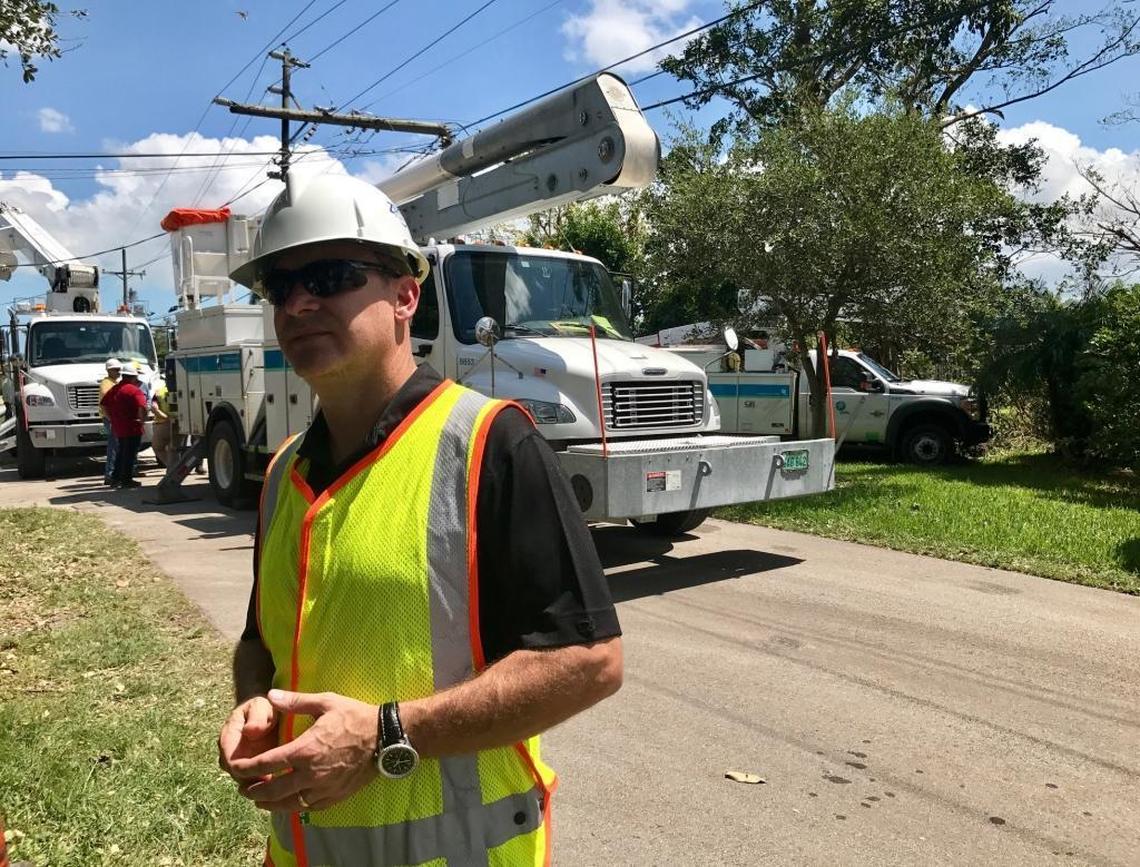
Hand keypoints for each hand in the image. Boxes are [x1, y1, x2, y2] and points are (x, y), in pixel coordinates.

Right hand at [218, 696, 277, 781]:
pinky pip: (256, 782)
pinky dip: (268, 787)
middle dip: (253, 783)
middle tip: (275, 786)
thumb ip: (257, 717)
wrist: (271, 710)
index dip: (244, 771)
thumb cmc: (267, 707)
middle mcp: (231, 753)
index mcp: (229, 737)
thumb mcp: (262, 707)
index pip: (229, 760)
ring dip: (261, 788)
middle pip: (237, 776)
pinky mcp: (252, 768)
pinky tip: (283, 788)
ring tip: (281, 789)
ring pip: (246, 783)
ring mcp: (241, 761)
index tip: (264, 774)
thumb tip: (251, 731)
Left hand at [228, 689, 378, 812]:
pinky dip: (293, 807)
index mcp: (305, 750)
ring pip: (289, 804)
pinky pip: (308, 808)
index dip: (247, 768)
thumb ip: (295, 702)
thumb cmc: (356, 717)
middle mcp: (311, 774)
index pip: (267, 764)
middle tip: (244, 789)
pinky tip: (288, 803)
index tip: (236, 768)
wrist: (386, 738)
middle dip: (254, 791)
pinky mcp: (335, 796)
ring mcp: (324, 788)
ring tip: (260, 801)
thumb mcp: (326, 702)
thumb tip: (271, 695)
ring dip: (270, 804)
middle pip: (273, 790)